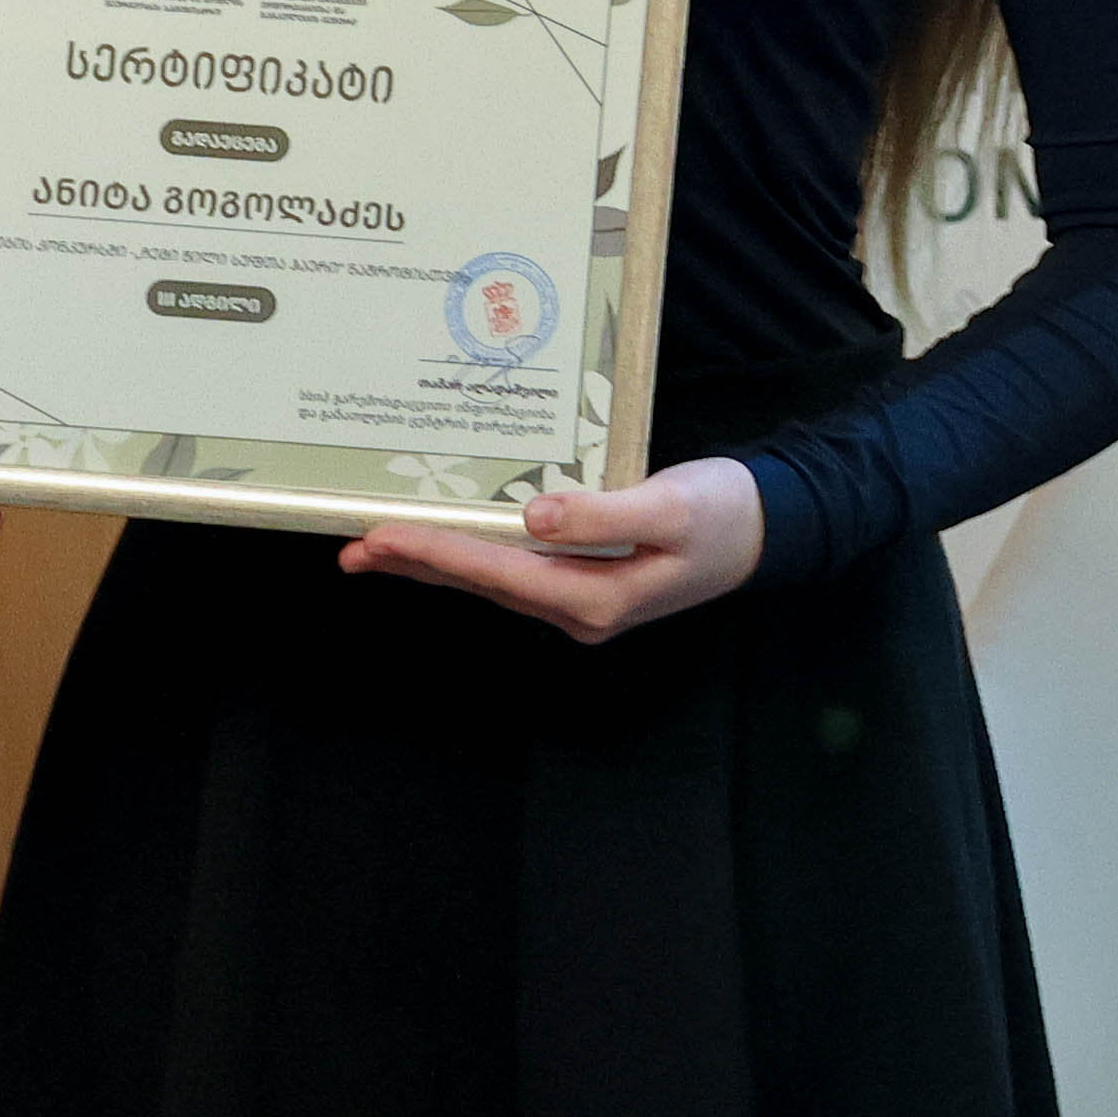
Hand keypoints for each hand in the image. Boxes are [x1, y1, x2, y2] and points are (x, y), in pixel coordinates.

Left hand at [336, 458, 762, 641]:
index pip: (497, 573)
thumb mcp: (671, 506)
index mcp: (594, 599)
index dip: (435, 553)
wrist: (767, 528)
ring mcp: (580, 600)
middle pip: (481, 585)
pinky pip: (511, 569)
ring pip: (490, 580)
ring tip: (373, 549)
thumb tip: (534, 517)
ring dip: (433, 563)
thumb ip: (602, 513)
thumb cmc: (724, 513)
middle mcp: (578, 609)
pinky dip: (468, 555)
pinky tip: (443, 541)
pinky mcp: (583, 581)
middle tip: (351, 550)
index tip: (381, 538)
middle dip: (415, 565)